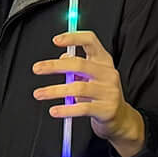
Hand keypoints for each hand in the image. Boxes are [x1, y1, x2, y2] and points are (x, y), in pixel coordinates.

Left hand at [31, 31, 145, 156]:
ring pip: (78, 88)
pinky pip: (82, 108)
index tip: (56, 40)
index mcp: (104, 61)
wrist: (120, 118)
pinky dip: (66, 109)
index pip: (91, 41)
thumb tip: (61, 59)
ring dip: (54, 91)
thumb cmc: (101, 94)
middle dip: (55, 66)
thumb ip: (76, 67)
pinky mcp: (107, 109)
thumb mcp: (91, 77)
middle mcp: (109, 73)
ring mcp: (109, 91)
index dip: (73, 38)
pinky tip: (54, 110)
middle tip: (37, 68)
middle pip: (79, 64)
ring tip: (39, 94)